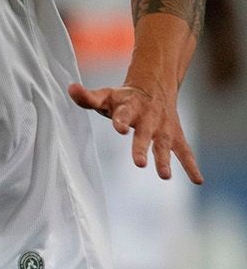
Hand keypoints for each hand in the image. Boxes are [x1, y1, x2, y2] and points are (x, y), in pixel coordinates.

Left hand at [68, 81, 202, 182]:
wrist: (155, 87)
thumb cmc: (124, 98)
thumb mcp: (106, 96)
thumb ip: (87, 97)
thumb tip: (70, 88)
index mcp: (131, 107)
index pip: (124, 114)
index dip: (121, 120)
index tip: (119, 128)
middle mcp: (149, 118)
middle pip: (145, 134)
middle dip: (141, 147)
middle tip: (139, 163)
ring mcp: (164, 128)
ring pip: (164, 145)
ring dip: (165, 160)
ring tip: (164, 176)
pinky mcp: (175, 137)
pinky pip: (185, 152)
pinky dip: (192, 166)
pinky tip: (198, 181)